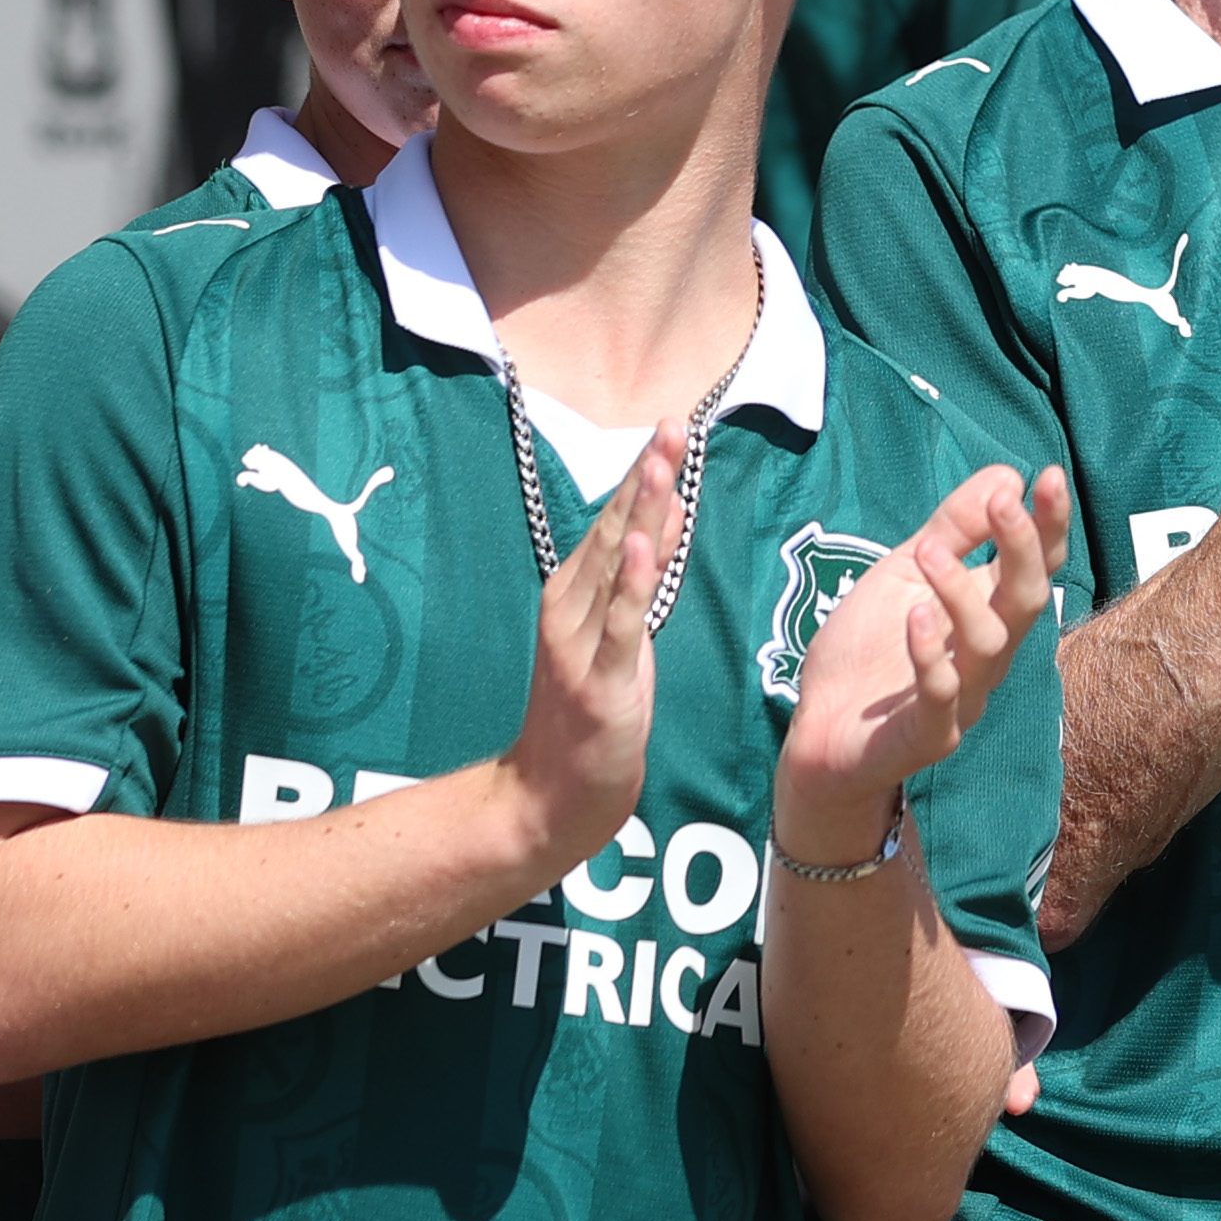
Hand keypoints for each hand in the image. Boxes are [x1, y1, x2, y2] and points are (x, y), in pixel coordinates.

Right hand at [502, 429, 685, 874]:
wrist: (550, 796)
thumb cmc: (589, 713)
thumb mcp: (619, 636)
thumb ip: (636, 580)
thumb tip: (659, 518)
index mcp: (574, 596)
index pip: (613, 523)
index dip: (642, 475)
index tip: (669, 427)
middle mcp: (570, 611)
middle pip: (612, 531)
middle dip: (644, 477)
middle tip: (670, 424)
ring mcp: (581, 646)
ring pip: (614, 568)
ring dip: (638, 513)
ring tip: (658, 463)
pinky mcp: (600, 684)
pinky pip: (620, 625)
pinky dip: (630, 582)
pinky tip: (640, 544)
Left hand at [774, 465, 1073, 864]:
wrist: (821, 731)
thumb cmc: (870, 650)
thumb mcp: (904, 572)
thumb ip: (953, 529)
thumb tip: (1005, 476)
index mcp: (986, 611)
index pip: (1037, 565)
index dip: (1048, 524)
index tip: (1047, 476)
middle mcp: (987, 653)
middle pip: (1028, 601)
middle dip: (1024, 550)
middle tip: (1004, 504)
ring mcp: (964, 697)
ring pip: (989, 642)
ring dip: (962, 591)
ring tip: (928, 551)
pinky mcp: (930, 734)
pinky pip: (943, 696)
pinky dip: (932, 654)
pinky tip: (917, 617)